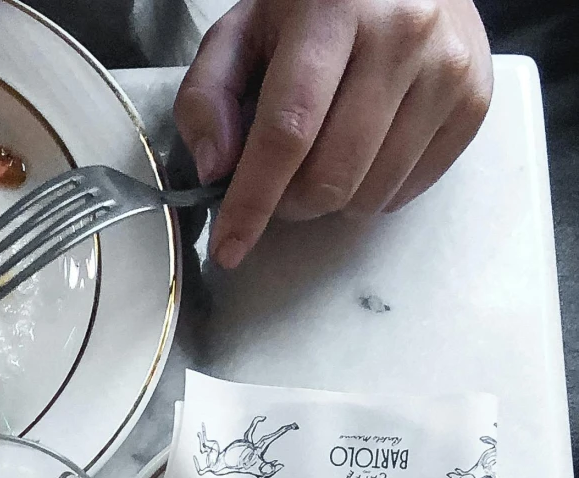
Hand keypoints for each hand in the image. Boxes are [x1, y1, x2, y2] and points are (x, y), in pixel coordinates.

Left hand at [174, 0, 491, 269]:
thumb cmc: (315, 6)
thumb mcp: (243, 31)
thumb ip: (208, 96)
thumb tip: (216, 168)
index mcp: (334, 7)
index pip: (288, 130)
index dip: (253, 201)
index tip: (228, 247)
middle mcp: (403, 32)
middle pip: (331, 175)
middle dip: (290, 203)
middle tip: (277, 184)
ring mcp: (448, 66)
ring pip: (370, 193)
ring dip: (331, 200)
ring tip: (322, 158)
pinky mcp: (474, 99)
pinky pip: (409, 189)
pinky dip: (374, 190)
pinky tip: (365, 149)